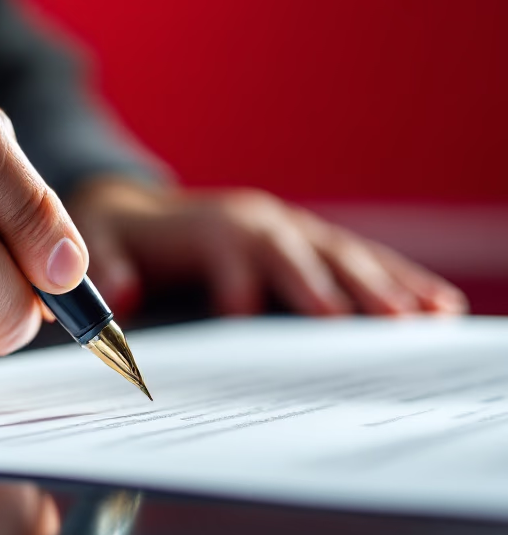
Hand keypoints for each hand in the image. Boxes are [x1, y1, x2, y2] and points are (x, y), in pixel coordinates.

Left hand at [66, 178, 467, 317]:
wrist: (132, 210)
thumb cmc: (116, 236)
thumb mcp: (97, 244)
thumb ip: (104, 266)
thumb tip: (120, 294)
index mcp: (206, 223)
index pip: (231, 248)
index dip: (243, 278)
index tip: (257, 315)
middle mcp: (255, 219)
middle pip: (300, 250)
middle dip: (337, 285)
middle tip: (377, 324)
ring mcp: (288, 228)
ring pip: (342, 253)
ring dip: (384, 284)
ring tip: (426, 318)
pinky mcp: (308, 242)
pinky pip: (359, 259)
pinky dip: (398, 279)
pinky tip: (436, 306)